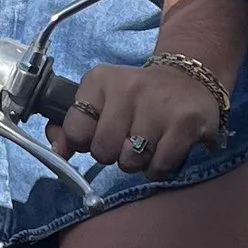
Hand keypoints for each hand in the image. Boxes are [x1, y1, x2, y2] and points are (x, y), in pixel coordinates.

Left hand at [48, 59, 224, 179]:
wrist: (189, 79)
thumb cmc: (137, 97)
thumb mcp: (100, 100)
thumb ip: (72, 126)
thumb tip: (58, 151)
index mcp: (101, 80)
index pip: (76, 130)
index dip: (85, 142)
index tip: (99, 134)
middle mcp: (128, 88)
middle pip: (103, 151)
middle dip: (113, 155)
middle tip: (127, 140)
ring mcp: (158, 105)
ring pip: (131, 161)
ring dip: (138, 162)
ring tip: (147, 143)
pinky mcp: (184, 122)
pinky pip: (159, 166)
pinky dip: (159, 168)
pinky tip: (164, 148)